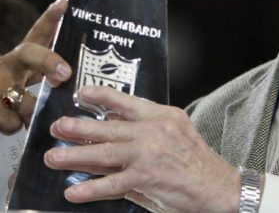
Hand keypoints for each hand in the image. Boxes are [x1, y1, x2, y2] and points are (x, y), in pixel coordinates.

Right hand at [0, 0, 70, 132]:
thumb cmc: (13, 93)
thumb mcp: (29, 78)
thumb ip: (50, 76)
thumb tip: (85, 85)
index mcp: (23, 55)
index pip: (39, 32)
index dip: (51, 17)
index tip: (65, 3)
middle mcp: (9, 64)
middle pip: (29, 54)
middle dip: (48, 61)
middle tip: (65, 73)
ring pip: (19, 94)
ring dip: (30, 108)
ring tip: (32, 117)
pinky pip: (8, 121)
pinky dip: (14, 126)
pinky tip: (14, 124)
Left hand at [44, 86, 241, 212]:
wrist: (217, 186)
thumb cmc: (195, 161)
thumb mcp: (174, 135)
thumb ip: (143, 134)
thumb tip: (110, 135)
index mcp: (163, 116)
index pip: (127, 102)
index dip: (101, 96)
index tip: (81, 94)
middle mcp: (154, 130)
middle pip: (108, 128)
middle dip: (78, 127)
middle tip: (56, 127)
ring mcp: (149, 154)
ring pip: (104, 153)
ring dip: (74, 155)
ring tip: (54, 157)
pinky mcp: (145, 178)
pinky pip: (111, 184)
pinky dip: (90, 188)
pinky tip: (73, 191)